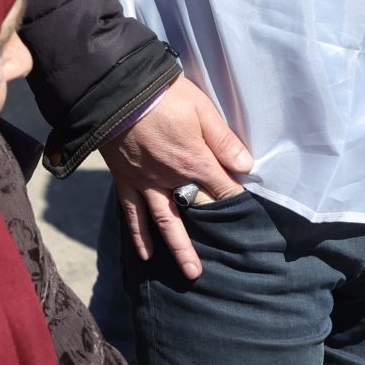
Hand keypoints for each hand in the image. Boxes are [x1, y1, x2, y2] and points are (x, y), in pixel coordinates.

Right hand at [103, 77, 252, 279]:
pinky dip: (139, 235)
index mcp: (193, 161)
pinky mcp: (125, 181)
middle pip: (195, 214)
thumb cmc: (162, 95)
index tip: (249, 216)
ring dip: (179, 248)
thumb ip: (223, 139)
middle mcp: (170, 179)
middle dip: (209, 238)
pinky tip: (146, 254)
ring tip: (190, 272)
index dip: (236, 200)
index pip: (222, 188)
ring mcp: (145, 183)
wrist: (115, 91)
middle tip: (222, 260)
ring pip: (165, 222)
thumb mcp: (201, 109)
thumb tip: (246, 164)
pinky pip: (132, 214)